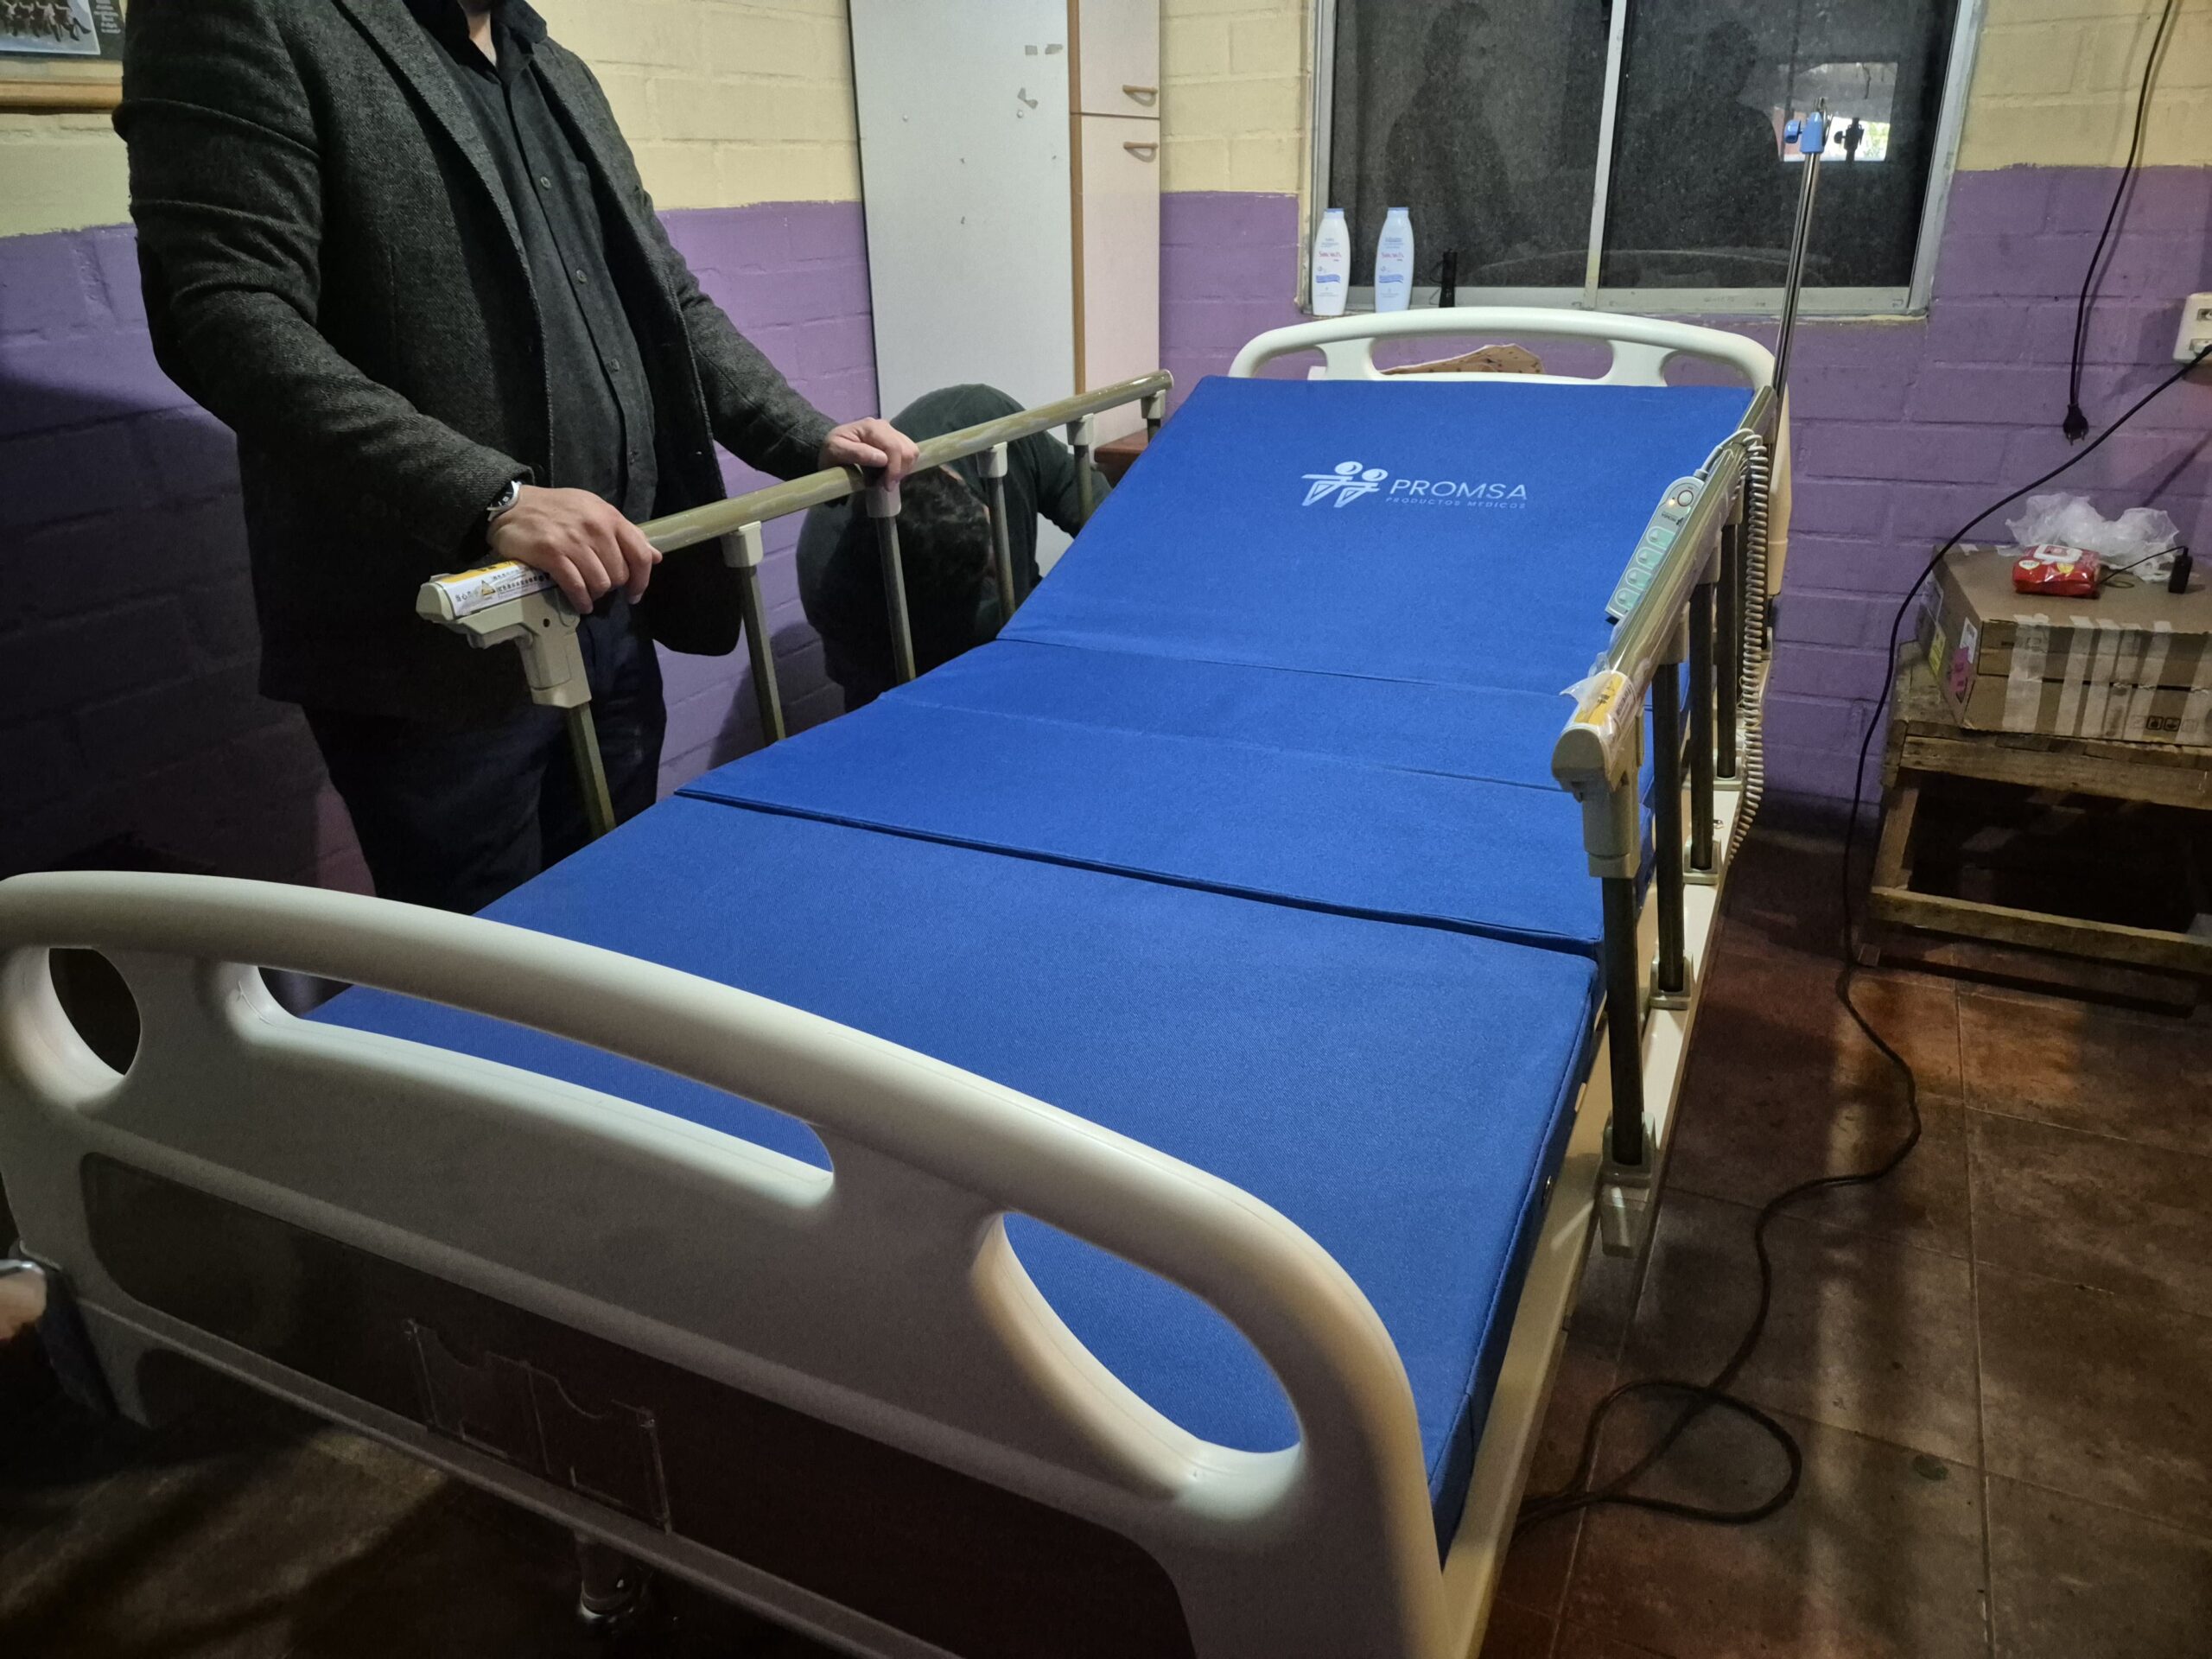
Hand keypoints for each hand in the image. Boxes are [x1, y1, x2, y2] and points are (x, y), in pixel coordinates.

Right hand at [488, 485, 660, 612]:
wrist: (512, 504)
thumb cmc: (556, 509)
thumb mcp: (595, 511)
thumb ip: (625, 534)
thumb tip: (656, 556)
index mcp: (610, 517)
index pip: (641, 554)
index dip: (642, 580)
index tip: (634, 593)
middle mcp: (596, 528)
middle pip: (619, 574)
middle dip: (612, 586)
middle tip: (599, 586)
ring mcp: (574, 541)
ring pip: (601, 583)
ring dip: (596, 594)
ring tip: (588, 593)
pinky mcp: (552, 554)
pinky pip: (577, 587)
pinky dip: (581, 600)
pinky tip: (581, 603)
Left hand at [821, 417, 918, 482]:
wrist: (832, 447)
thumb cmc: (831, 450)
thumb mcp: (835, 451)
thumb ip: (858, 453)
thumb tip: (883, 459)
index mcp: (871, 427)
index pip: (894, 447)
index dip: (894, 469)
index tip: (886, 486)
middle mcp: (885, 426)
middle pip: (907, 449)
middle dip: (900, 471)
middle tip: (885, 484)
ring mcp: (891, 432)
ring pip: (912, 451)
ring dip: (903, 469)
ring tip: (887, 479)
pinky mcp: (895, 440)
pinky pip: (908, 454)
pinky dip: (903, 467)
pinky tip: (889, 473)